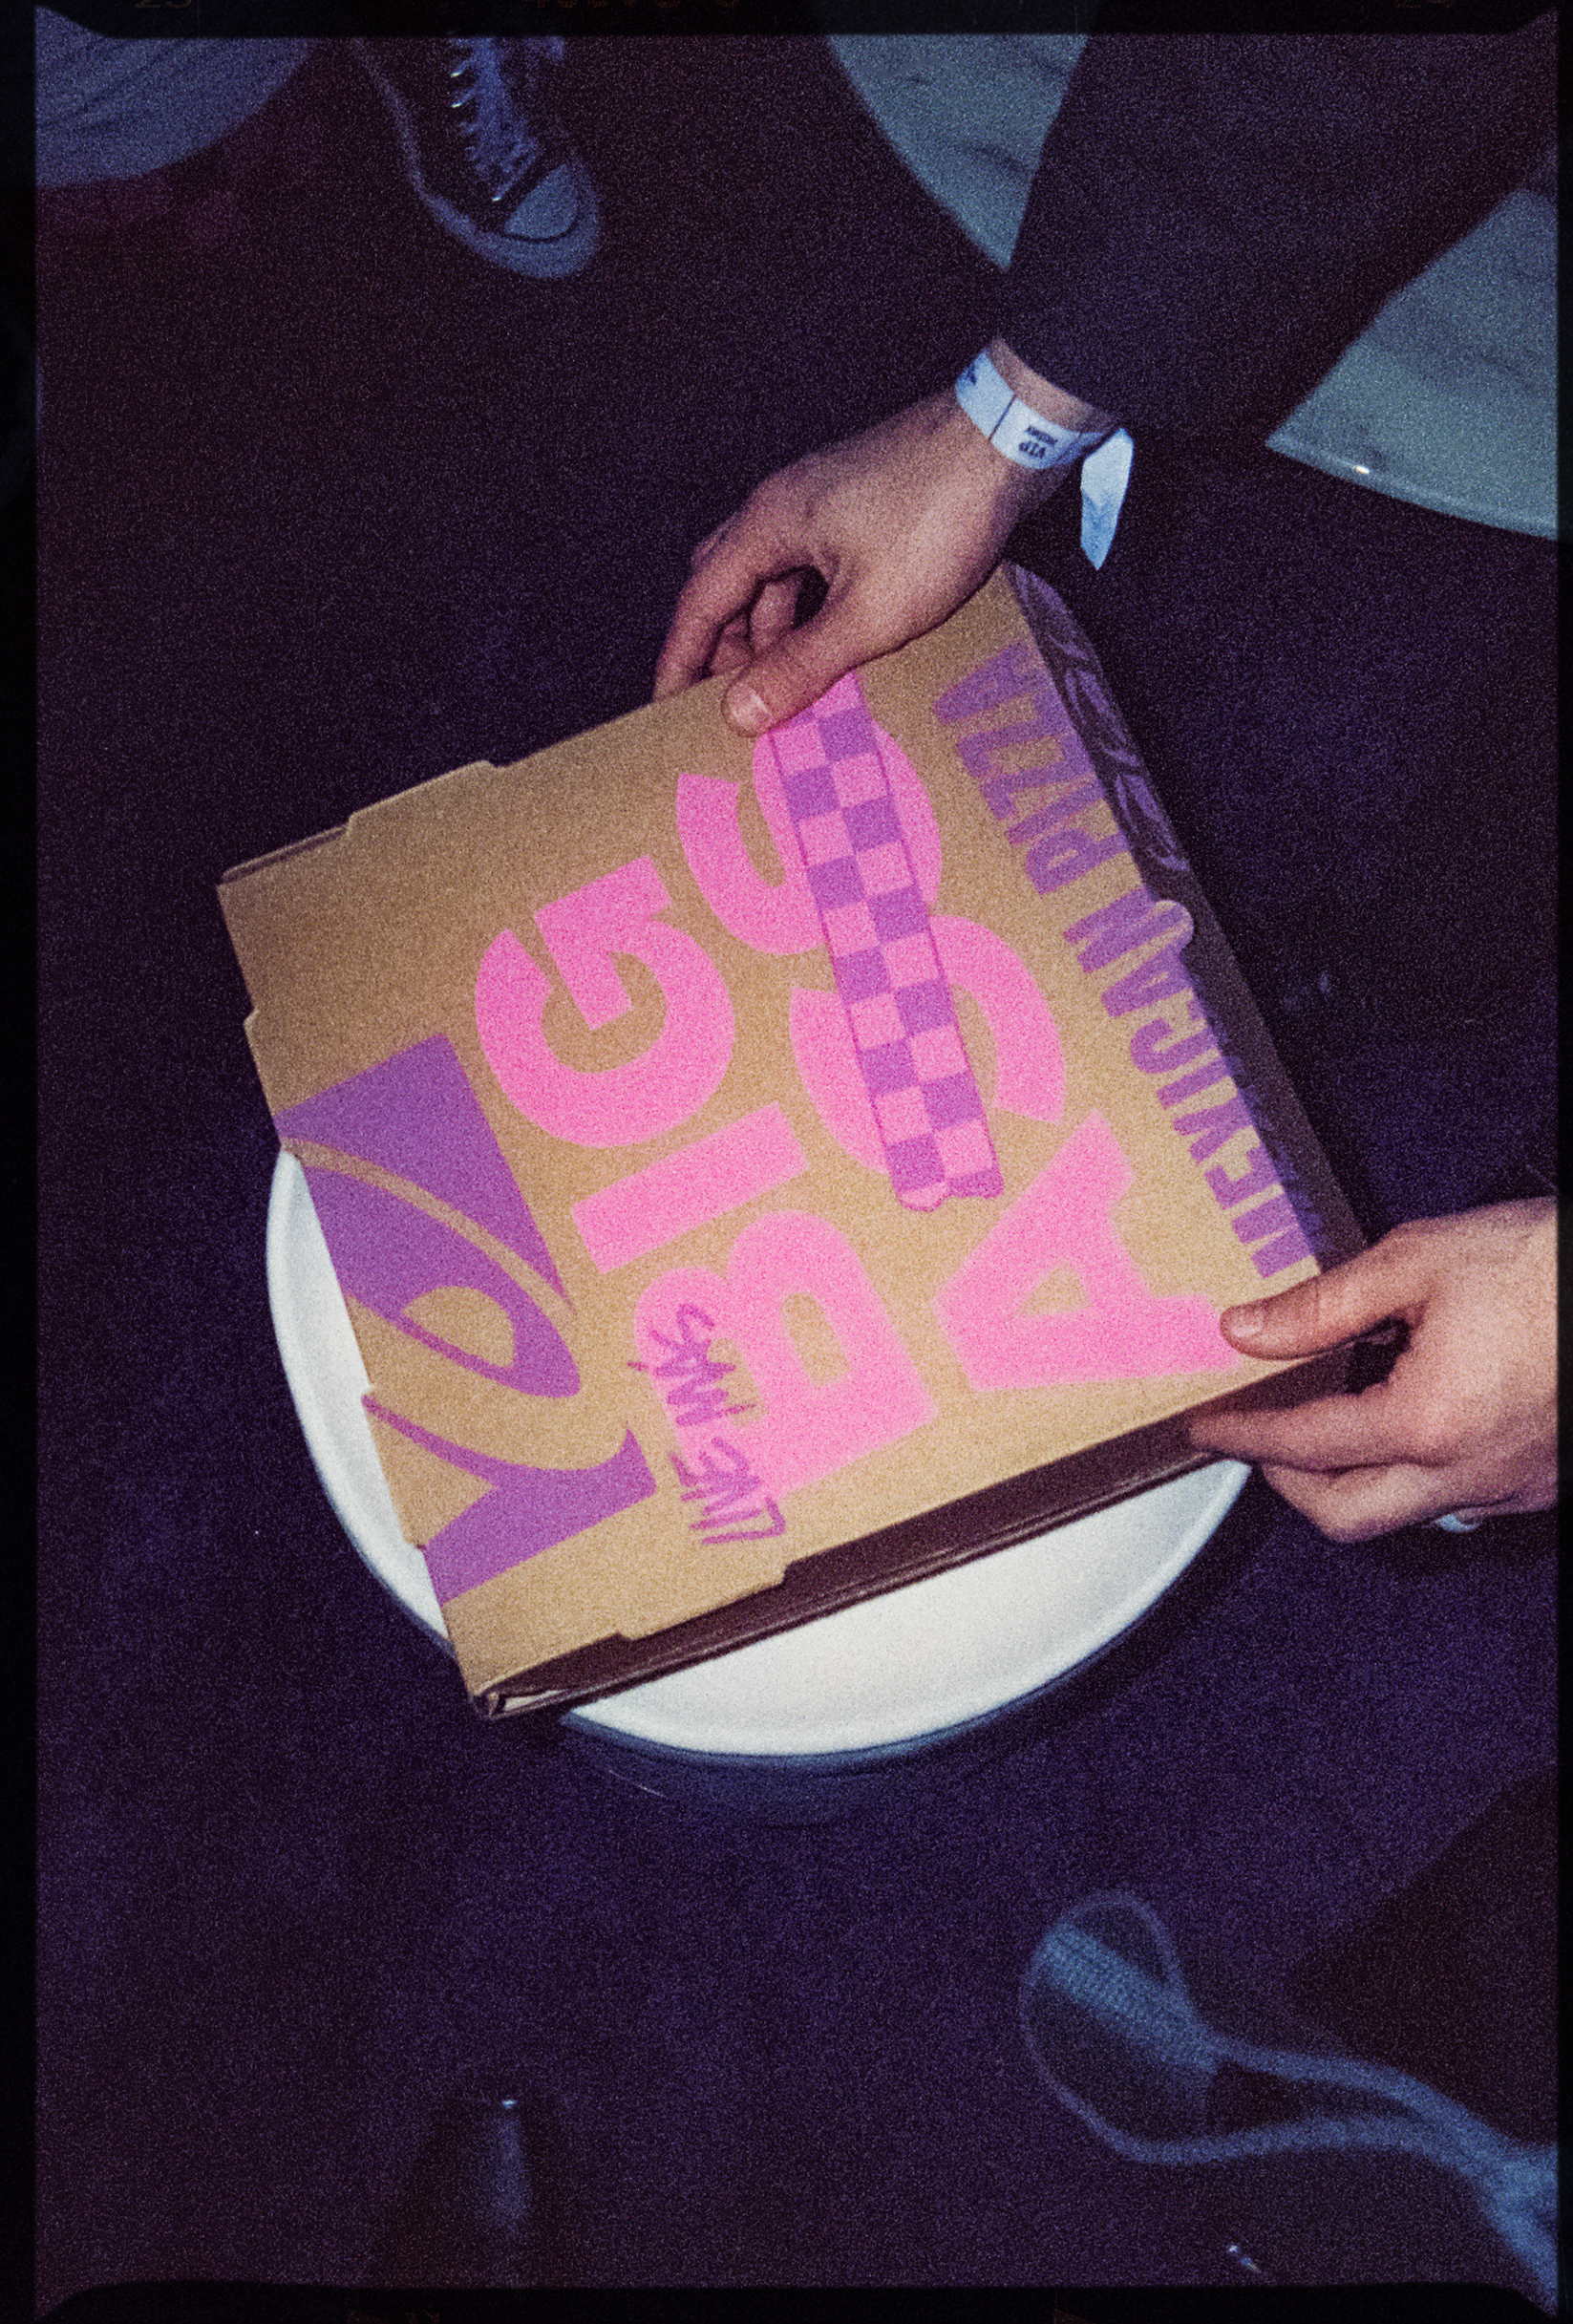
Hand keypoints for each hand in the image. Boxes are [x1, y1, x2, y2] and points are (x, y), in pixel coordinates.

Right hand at [653, 343, 1115, 735]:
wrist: (1006, 440)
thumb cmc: (935, 520)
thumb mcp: (866, 614)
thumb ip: (799, 665)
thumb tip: (738, 712)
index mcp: (767, 524)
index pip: (698, 602)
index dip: (680, 661)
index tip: (666, 709)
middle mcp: (783, 506)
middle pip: (729, 586)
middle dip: (724, 648)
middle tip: (733, 704)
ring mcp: (824, 501)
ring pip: (776, 577)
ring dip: (775, 632)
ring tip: (789, 688)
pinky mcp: (863, 504)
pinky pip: (816, 568)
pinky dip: (813, 611)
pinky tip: (837, 645)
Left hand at [1187, 1200, 1557, 1540]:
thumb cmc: (1550, 1268)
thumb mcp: (1420, 1260)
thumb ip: (1323, 1304)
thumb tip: (1248, 1331)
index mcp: (1427, 1423)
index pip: (1304, 1448)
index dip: (1244, 1437)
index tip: (1208, 1429)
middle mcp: (1469, 1474)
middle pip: (1346, 1517)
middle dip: (1290, 1487)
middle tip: (1262, 1442)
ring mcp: (1512, 1487)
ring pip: (1407, 1515)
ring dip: (1354, 1485)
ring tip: (1330, 1426)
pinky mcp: (1542, 1481)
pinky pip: (1459, 1503)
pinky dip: (1415, 1477)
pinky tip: (1409, 1424)